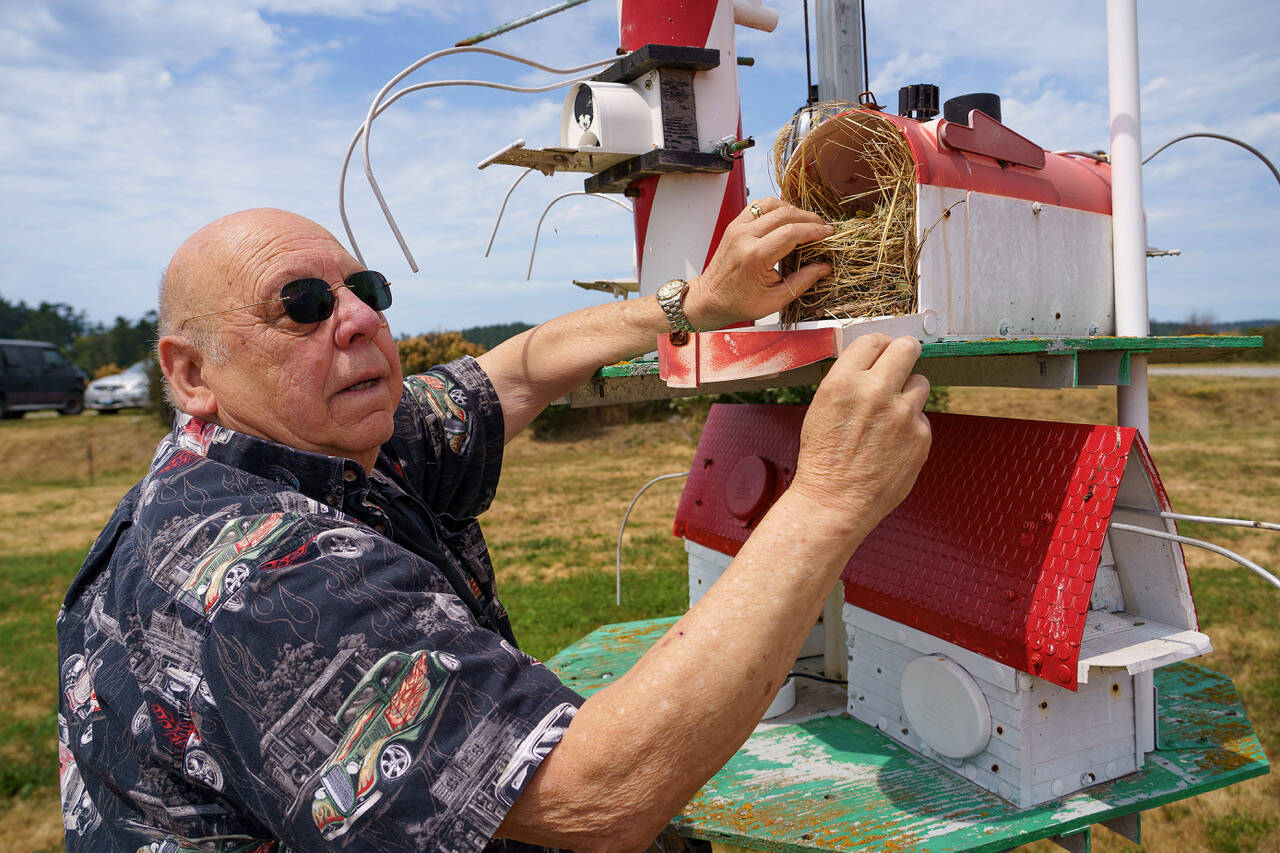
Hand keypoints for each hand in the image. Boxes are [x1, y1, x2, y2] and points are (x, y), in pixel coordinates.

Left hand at [683, 197, 832, 330]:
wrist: (710, 298)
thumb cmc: (739, 302)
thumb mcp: (775, 300)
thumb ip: (802, 281)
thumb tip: (824, 267)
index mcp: (755, 256)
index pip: (791, 232)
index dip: (814, 230)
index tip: (828, 233)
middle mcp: (744, 237)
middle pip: (784, 214)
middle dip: (808, 218)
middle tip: (822, 227)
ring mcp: (737, 228)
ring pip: (770, 204)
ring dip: (792, 209)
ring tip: (806, 222)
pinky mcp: (734, 225)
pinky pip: (758, 206)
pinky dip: (775, 208)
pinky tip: (786, 219)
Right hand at [790, 335, 932, 530]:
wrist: (835, 501)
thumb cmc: (824, 457)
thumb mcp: (822, 407)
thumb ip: (849, 381)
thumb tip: (874, 360)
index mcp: (844, 382)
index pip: (873, 340)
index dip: (879, 345)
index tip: (882, 352)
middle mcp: (876, 392)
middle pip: (906, 349)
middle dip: (905, 351)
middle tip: (903, 360)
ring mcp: (902, 414)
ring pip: (920, 383)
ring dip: (908, 393)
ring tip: (890, 415)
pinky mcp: (921, 435)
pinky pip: (921, 417)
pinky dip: (910, 426)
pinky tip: (892, 444)